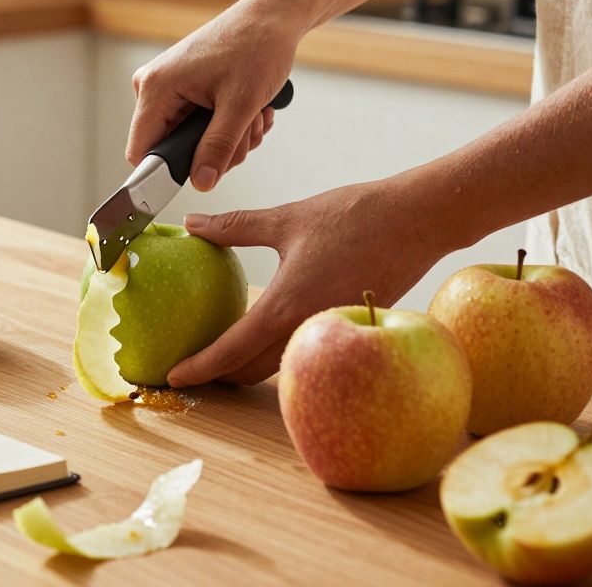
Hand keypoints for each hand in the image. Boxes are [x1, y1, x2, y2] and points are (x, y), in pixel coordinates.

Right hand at [127, 3, 301, 190]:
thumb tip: (202, 182)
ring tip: (253, 116)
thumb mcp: (241, 105)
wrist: (272, 17)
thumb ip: (218, 147)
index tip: (199, 176)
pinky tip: (251, 111)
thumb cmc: (257, 46)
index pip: (141, 151)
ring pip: (192, 142)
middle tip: (245, 132)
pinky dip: (230, 127)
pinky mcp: (186, 90)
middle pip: (173, 149)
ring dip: (230, 139)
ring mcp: (171, 89)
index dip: (165, 173)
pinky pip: (201, 128)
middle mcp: (156, 88)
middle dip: (215, 151)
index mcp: (156, 87)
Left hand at [167, 180, 455, 386]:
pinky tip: (270, 334)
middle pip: (251, 370)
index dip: (199, 368)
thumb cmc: (356, 216)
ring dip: (250, 366)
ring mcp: (332, 333)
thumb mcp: (286, 219)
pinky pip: (308, 352)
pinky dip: (281, 352)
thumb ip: (234, 226)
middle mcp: (307, 329)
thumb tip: (193, 223)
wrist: (418, 221)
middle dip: (220, 375)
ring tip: (225, 355)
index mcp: (285, 305)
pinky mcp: (352, 331)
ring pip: (280, 366)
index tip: (174, 375)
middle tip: (195, 368)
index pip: (230, 351)